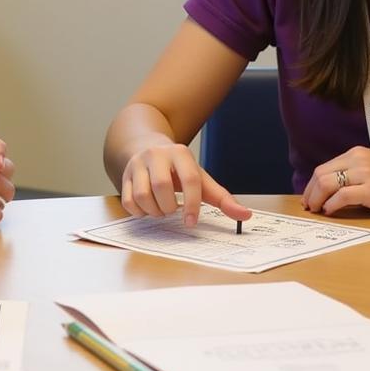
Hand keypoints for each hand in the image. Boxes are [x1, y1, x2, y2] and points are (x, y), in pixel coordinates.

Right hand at [120, 143, 250, 226]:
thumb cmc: (178, 169)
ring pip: (141, 194)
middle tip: (173, 211)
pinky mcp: (124, 175)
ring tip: (161, 210)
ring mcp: (137, 164)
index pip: (189, 180)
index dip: (192, 204)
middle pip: (162, 186)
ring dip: (154, 211)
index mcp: (180, 153)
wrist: (147, 148)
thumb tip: (245, 216)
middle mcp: (156, 155)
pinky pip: (128, 201)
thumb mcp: (200, 178)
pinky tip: (148, 209)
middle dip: (169, 207)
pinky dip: (139, 212)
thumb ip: (222, 198)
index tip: (191, 222)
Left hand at [302, 146, 369, 214]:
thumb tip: (337, 189)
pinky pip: (342, 197)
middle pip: (321, 175)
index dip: (312, 184)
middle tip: (309, 206)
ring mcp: (365, 175)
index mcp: (356, 154)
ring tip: (317, 210)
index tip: (309, 196)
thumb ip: (357, 172)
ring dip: (317, 199)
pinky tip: (331, 211)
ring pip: (327, 184)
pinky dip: (331, 205)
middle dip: (310, 192)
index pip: (324, 168)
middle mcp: (357, 161)